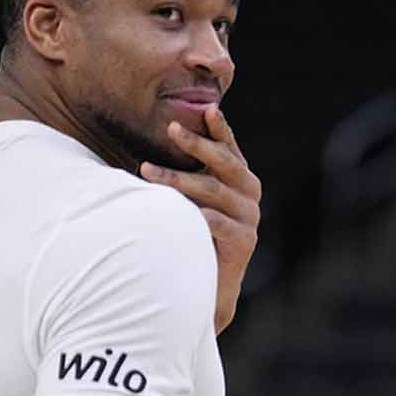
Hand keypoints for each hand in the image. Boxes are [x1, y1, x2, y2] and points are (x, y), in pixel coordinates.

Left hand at [141, 106, 260, 334]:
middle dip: (197, 144)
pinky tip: (171, 209)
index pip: (230, 148)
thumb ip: (185, 172)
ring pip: (214, 190)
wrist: (205, 287)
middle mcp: (249, 195)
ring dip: (178, 178)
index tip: (207, 108)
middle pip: (226, 164)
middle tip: (170, 128)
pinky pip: (215, 222)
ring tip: (146, 170)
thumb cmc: (189, 234)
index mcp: (239, 180)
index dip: (220, 129)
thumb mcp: (188, 198)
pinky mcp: (243, 242)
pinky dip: (193, 214)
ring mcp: (249, 219)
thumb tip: (155, 136)